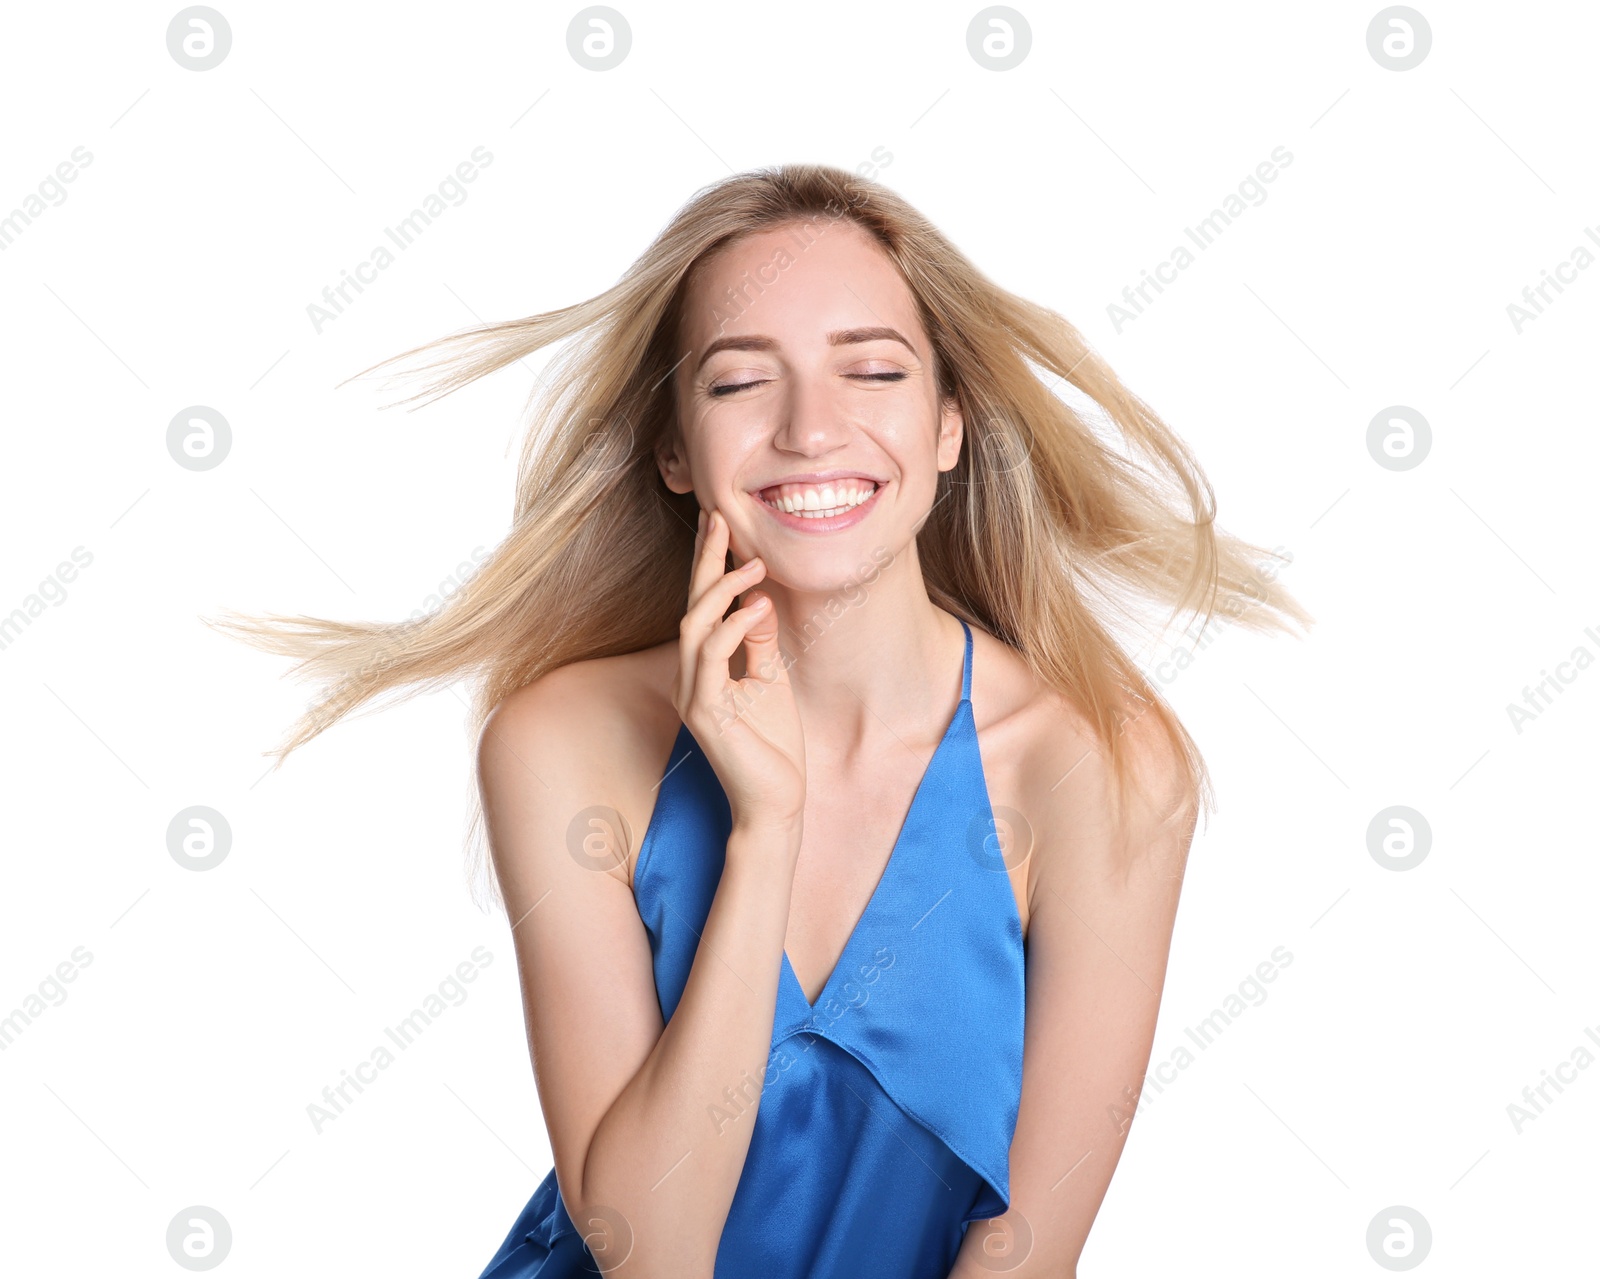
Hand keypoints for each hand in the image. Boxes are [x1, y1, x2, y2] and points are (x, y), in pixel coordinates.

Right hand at [673, 508, 804, 832]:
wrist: (775, 802)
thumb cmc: (773, 746)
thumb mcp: (773, 681)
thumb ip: (761, 642)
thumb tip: (760, 598)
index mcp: (704, 667)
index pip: (703, 606)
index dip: (708, 564)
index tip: (720, 523)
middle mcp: (690, 676)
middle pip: (691, 604)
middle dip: (704, 559)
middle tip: (719, 517)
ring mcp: (693, 694)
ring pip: (694, 625)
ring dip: (723, 590)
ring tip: (754, 563)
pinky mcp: (705, 712)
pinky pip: (712, 657)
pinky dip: (734, 627)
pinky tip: (758, 607)